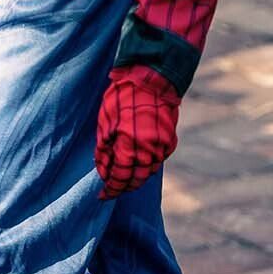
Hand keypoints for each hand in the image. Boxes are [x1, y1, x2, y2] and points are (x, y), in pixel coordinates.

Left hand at [95, 64, 179, 197]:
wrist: (151, 79)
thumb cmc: (122, 98)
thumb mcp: (105, 123)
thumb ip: (104, 150)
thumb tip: (103, 170)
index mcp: (130, 148)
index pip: (119, 178)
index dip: (110, 188)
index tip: (102, 195)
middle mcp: (150, 152)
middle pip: (136, 179)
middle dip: (123, 186)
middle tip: (112, 188)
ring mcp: (163, 147)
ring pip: (148, 172)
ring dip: (135, 176)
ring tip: (122, 175)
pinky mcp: (170, 141)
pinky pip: (157, 160)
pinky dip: (146, 164)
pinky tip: (136, 161)